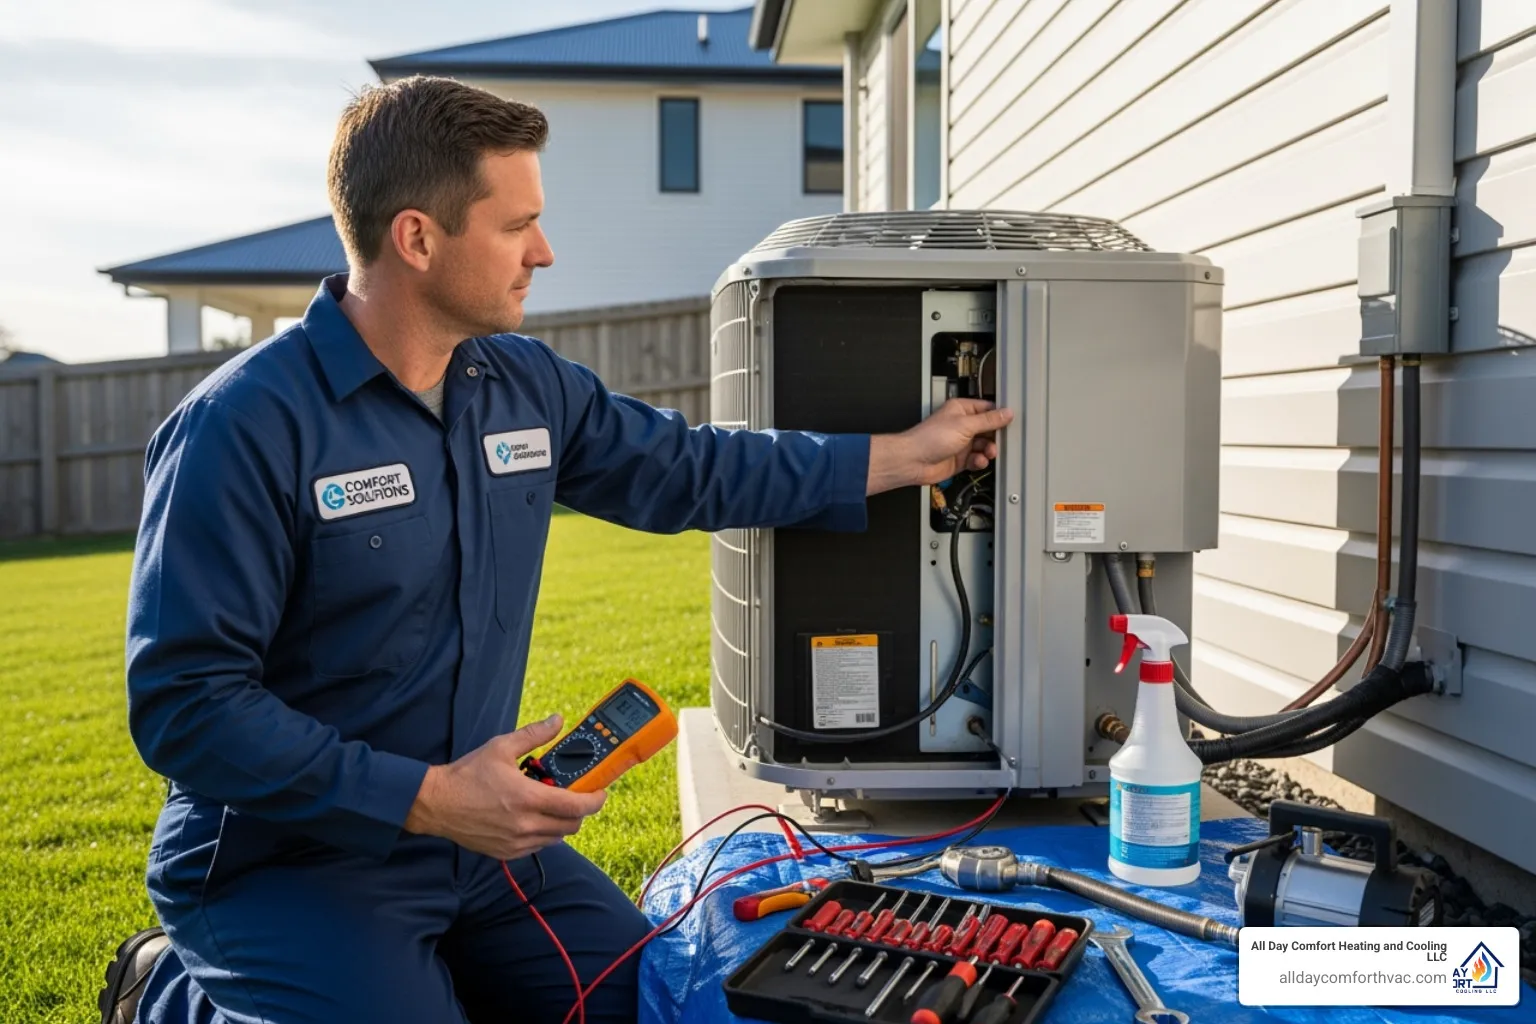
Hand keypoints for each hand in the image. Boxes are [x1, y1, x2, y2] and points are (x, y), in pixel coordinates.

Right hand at [403, 715, 606, 859]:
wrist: (436, 804)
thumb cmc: (467, 775)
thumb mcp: (501, 747)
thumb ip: (534, 735)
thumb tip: (557, 721)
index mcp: (527, 797)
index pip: (576, 807)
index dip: (595, 800)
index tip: (600, 792)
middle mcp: (525, 824)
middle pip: (572, 825)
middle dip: (580, 810)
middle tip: (575, 795)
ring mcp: (516, 842)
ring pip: (557, 838)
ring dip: (562, 823)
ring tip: (552, 805)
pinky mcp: (506, 852)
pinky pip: (539, 847)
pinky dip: (544, 834)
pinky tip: (534, 818)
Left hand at [867, 398, 1012, 494]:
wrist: (914, 461)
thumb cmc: (929, 438)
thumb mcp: (965, 425)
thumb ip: (988, 420)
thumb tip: (1006, 413)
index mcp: (961, 410)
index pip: (987, 409)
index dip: (1000, 415)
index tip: (1011, 421)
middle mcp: (962, 425)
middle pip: (988, 429)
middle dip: (995, 436)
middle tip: (1001, 441)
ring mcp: (961, 443)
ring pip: (984, 446)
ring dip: (988, 450)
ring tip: (988, 452)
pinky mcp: (960, 459)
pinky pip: (977, 459)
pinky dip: (979, 461)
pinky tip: (977, 461)